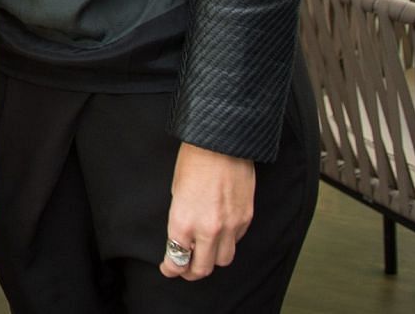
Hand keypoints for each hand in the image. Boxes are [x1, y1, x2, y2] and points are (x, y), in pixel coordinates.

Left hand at [160, 142, 255, 280]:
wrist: (222, 142)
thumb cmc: (194, 160)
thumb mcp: (176, 191)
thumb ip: (181, 218)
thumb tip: (184, 235)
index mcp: (184, 221)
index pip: (177, 259)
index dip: (171, 269)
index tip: (169, 269)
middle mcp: (208, 229)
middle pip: (202, 268)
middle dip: (191, 272)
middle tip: (185, 268)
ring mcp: (230, 226)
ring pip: (223, 260)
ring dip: (212, 260)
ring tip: (205, 254)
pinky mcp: (246, 219)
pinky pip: (236, 241)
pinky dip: (227, 242)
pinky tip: (220, 233)